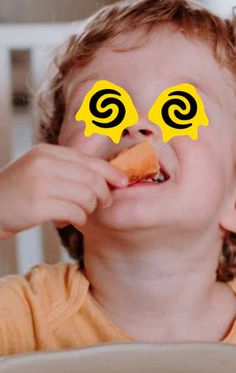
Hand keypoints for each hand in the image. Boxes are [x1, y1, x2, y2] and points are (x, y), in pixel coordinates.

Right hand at [0, 143, 127, 238]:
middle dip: (103, 194)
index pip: (89, 160)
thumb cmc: (17, 192)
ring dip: (89, 209)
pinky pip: (75, 211)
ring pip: (86, 196)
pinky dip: (78, 218)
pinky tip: (69, 220)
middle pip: (92, 178)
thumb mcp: (38, 170)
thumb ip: (66, 170)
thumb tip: (103, 180)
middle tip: (101, 204)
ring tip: (79, 213)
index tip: (124, 182)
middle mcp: (45, 163)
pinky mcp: (38, 204)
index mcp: (47, 152)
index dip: (111, 172)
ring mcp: (40, 183)